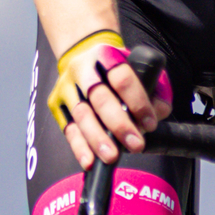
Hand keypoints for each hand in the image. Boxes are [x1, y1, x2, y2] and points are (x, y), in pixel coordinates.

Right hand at [63, 48, 166, 171]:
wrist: (82, 54)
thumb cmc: (116, 68)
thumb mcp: (139, 68)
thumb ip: (155, 89)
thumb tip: (157, 113)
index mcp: (106, 56)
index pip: (122, 78)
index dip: (138, 102)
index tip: (150, 123)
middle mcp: (83, 69)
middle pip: (100, 98)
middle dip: (119, 124)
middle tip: (135, 145)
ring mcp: (67, 88)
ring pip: (82, 114)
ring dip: (98, 139)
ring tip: (112, 157)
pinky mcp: (57, 105)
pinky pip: (68, 129)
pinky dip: (79, 147)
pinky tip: (89, 161)